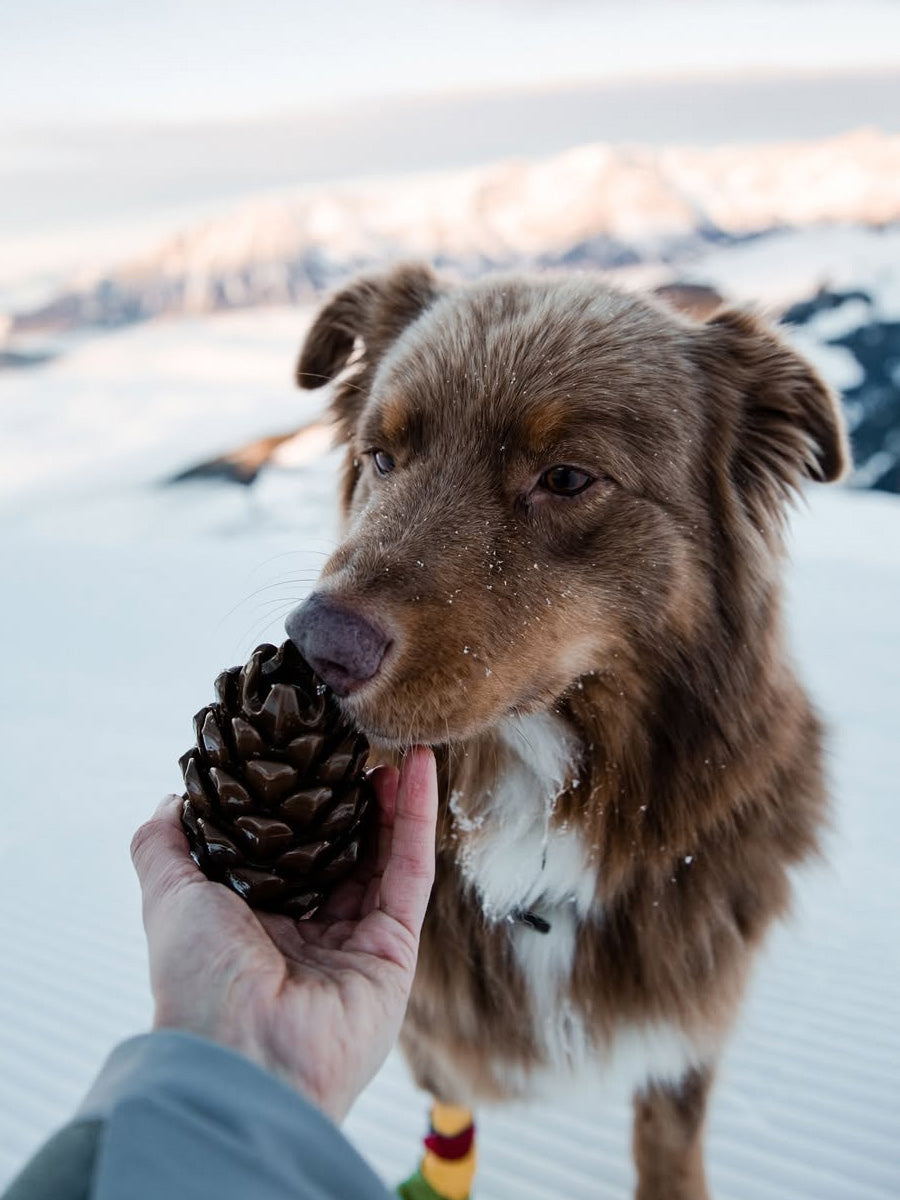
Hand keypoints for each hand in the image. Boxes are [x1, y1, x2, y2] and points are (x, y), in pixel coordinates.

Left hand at [131, 747, 437, 1122]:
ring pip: (383, 855)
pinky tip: (419, 769)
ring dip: (392, 800)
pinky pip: (412, 872)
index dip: (301, 803)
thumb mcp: (168, 897)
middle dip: (351, 798)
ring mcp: (356, 940)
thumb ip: (163, 845)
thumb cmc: (198, 980)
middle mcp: (308, 932)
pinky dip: (418, 818)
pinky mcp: (396, 947)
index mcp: (256, 922)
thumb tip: (172, 799)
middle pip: (342, 850)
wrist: (243, 1054)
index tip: (306, 754)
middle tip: (356, 747)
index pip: (288, 851)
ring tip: (395, 747)